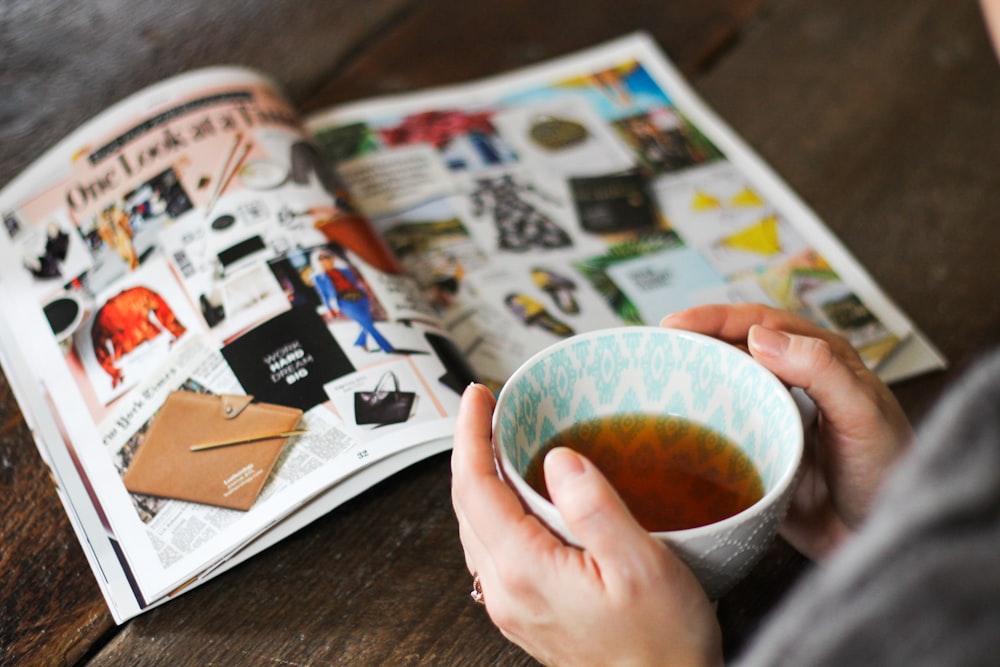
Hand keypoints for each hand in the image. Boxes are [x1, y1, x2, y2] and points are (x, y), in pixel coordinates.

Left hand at [451, 384, 722, 666]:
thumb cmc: (662, 646)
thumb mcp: (641, 567)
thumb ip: (595, 509)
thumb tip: (559, 460)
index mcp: (526, 571)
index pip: (475, 487)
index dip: (471, 434)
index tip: (477, 397)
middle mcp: (506, 591)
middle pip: (467, 505)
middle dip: (471, 450)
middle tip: (488, 411)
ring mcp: (512, 606)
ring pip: (477, 527)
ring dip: (480, 480)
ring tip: (500, 444)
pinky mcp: (527, 613)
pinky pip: (494, 549)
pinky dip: (497, 510)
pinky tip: (520, 500)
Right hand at [662, 303, 912, 559]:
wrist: (881, 539)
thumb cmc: (887, 473)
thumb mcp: (862, 413)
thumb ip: (820, 369)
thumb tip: (759, 336)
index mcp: (822, 359)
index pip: (761, 323)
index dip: (716, 318)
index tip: (676, 325)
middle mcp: (793, 382)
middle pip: (735, 348)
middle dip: (695, 341)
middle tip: (655, 348)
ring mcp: (772, 417)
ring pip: (724, 385)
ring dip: (692, 378)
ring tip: (654, 380)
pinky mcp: (758, 453)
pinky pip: (720, 430)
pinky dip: (695, 422)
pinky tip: (671, 426)